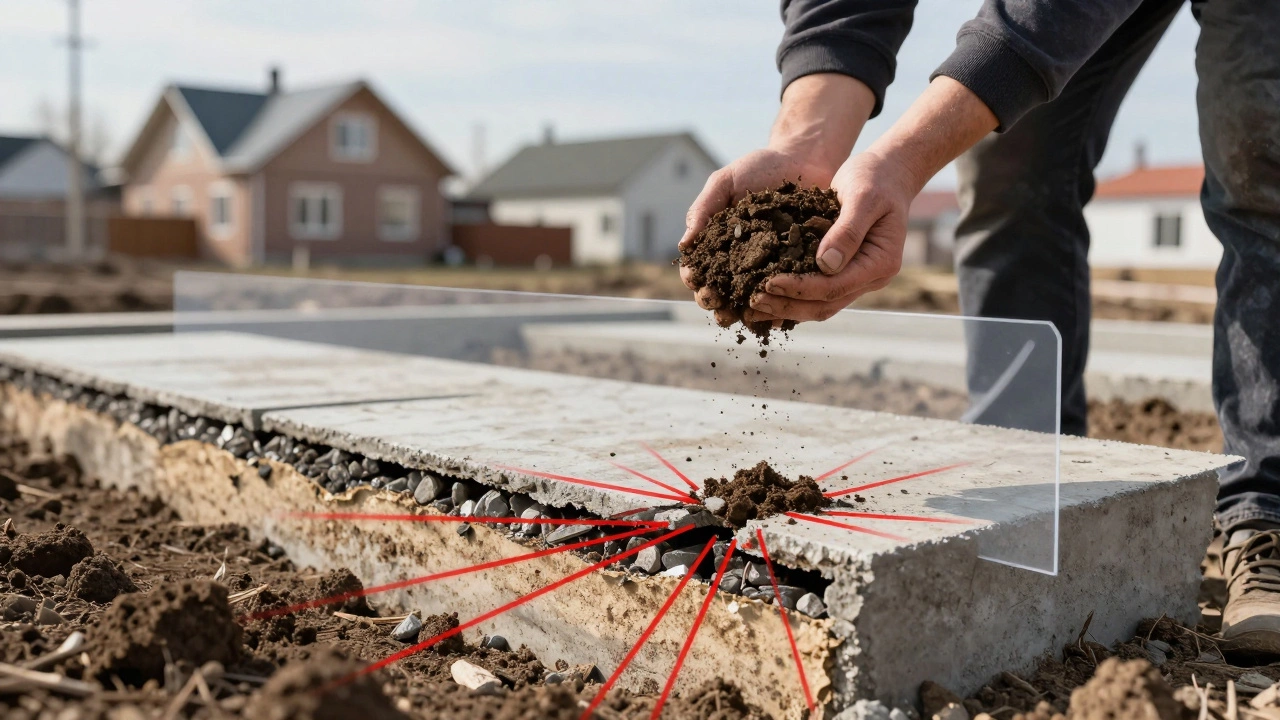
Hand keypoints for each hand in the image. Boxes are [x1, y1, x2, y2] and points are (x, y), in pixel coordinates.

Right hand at [679, 149, 836, 326]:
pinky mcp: (794, 271)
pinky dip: (777, 307)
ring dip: (741, 312)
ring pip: (749, 301)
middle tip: (717, 301)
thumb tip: (684, 246)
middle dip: (713, 300)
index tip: (696, 280)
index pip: (698, 268)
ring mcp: (767, 268)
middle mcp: (739, 261)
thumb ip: (703, 209)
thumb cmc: (761, 167)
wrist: (805, 160)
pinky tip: (775, 311)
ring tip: (742, 314)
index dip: (694, 278)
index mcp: (717, 242)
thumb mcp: (726, 182)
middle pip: (719, 291)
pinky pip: (783, 295)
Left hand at [748, 76, 1000, 324]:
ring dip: (785, 308)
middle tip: (752, 302)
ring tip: (752, 306)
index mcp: (880, 263)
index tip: (768, 283)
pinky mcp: (843, 272)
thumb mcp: (863, 197)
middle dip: (787, 305)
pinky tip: (766, 297)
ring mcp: (858, 278)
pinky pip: (815, 293)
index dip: (800, 288)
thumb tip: (825, 265)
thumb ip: (847, 231)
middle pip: (824, 304)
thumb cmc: (875, 178)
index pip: (834, 287)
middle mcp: (871, 278)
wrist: (887, 173)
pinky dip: (791, 297)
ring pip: (819, 305)